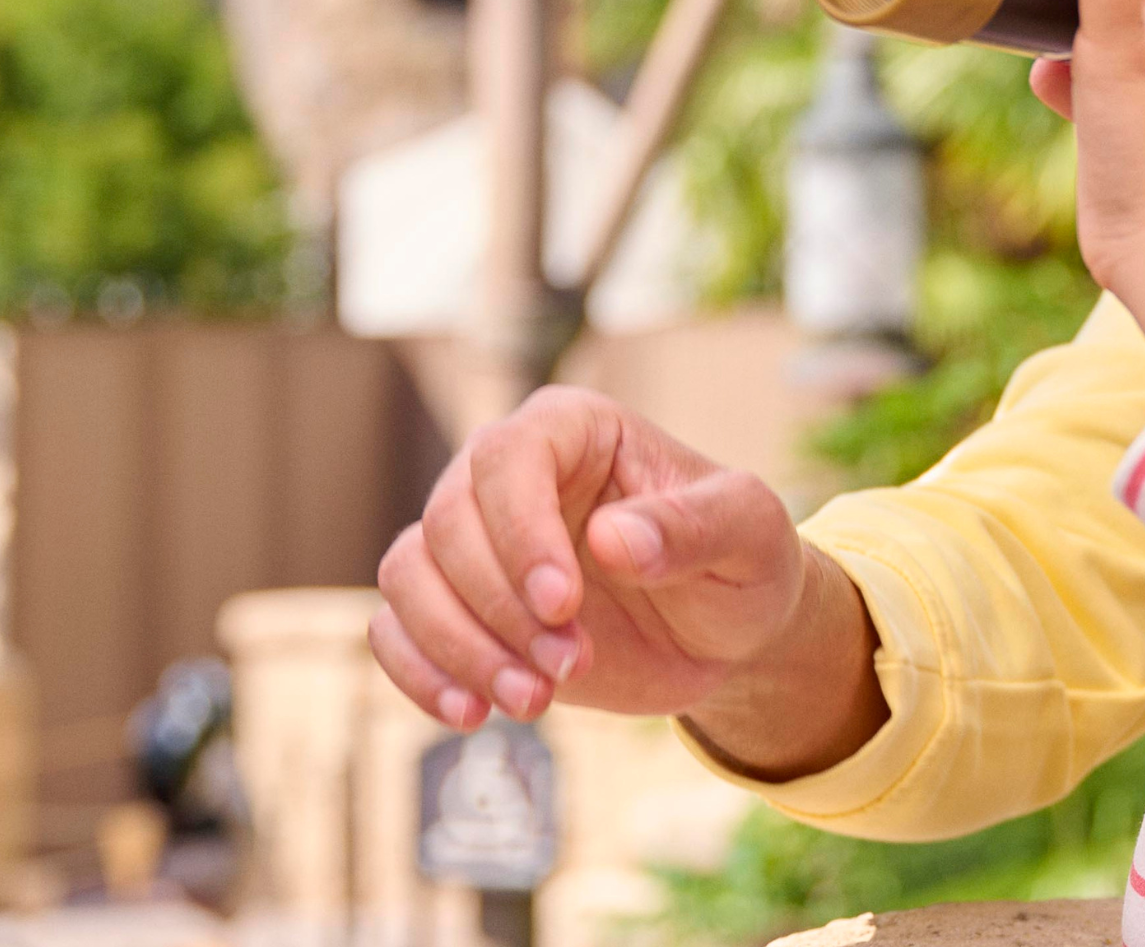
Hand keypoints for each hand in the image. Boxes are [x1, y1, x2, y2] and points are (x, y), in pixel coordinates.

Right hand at [370, 387, 880, 775]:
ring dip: (459, 647)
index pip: (507, 457)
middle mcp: (508, 474)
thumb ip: (693, 526)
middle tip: (570, 668)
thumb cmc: (742, 562)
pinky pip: (394, 627)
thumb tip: (611, 539)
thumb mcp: (750, 535)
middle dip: (501, 609)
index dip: (519, 532)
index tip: (562, 606)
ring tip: (533, 701)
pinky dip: (418, 672)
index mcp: (574, 429)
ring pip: (408, 574)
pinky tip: (469, 715)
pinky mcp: (459, 608)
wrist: (724, 634)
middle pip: (448, 523)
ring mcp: (476, 542)